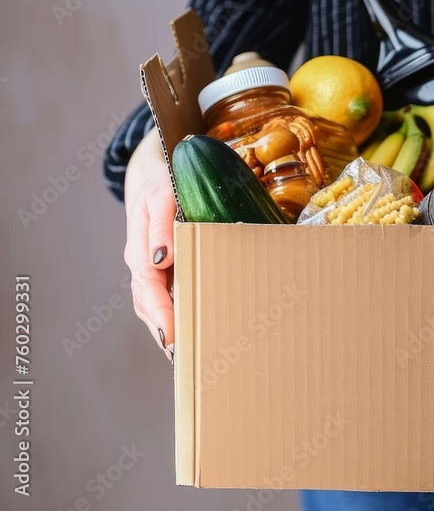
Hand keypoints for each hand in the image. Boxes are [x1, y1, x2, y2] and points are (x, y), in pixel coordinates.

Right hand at [124, 131, 175, 360]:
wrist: (159, 171)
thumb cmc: (164, 180)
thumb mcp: (162, 194)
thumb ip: (163, 224)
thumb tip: (162, 259)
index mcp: (140, 248)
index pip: (148, 288)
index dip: (161, 313)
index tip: (171, 336)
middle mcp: (144, 263)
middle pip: (150, 305)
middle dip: (166, 332)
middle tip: (186, 358)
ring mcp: (153, 268)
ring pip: (157, 306)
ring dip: (172, 329)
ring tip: (192, 355)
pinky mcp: (166, 269)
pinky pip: (170, 296)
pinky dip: (179, 314)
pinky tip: (196, 330)